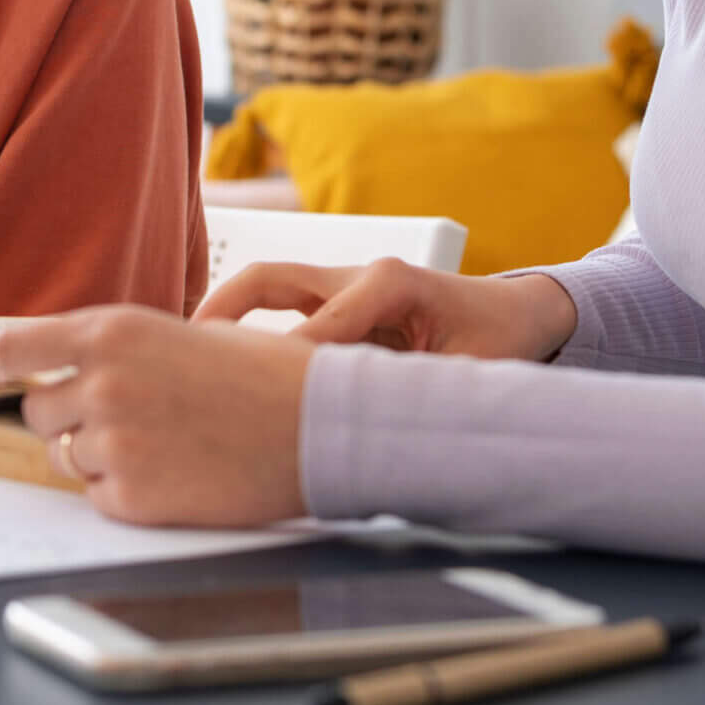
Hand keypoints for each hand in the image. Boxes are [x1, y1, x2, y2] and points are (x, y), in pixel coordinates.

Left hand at [0, 306, 314, 527]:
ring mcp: (114, 443)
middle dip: (67, 418)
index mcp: (111, 332)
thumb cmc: (262, 374)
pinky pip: (99, 498)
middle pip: (37, 413)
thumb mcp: (181, 334)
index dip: (0, 362)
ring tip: (162, 444)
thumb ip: (117, 350)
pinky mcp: (132, 498)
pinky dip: (126, 492)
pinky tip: (175, 473)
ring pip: (66, 458)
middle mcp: (102, 384)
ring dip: (98, 455)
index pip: (16, 348)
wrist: (320, 426)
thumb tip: (64, 371)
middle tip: (121, 418)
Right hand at [194, 260, 576, 361]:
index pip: (325, 322)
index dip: (291, 360)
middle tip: (184, 349)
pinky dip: (245, 327)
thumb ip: (420, 392)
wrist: (520, 313)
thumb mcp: (468, 372)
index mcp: (392, 282)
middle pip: (272, 277)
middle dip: (224, 308)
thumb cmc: (498, 340)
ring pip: (266, 286)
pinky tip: (220, 364)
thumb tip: (378, 429)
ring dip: (225, 314)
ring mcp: (343, 283)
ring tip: (185, 356)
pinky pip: (280, 306)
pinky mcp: (336, 299)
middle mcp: (359, 274)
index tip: (255, 395)